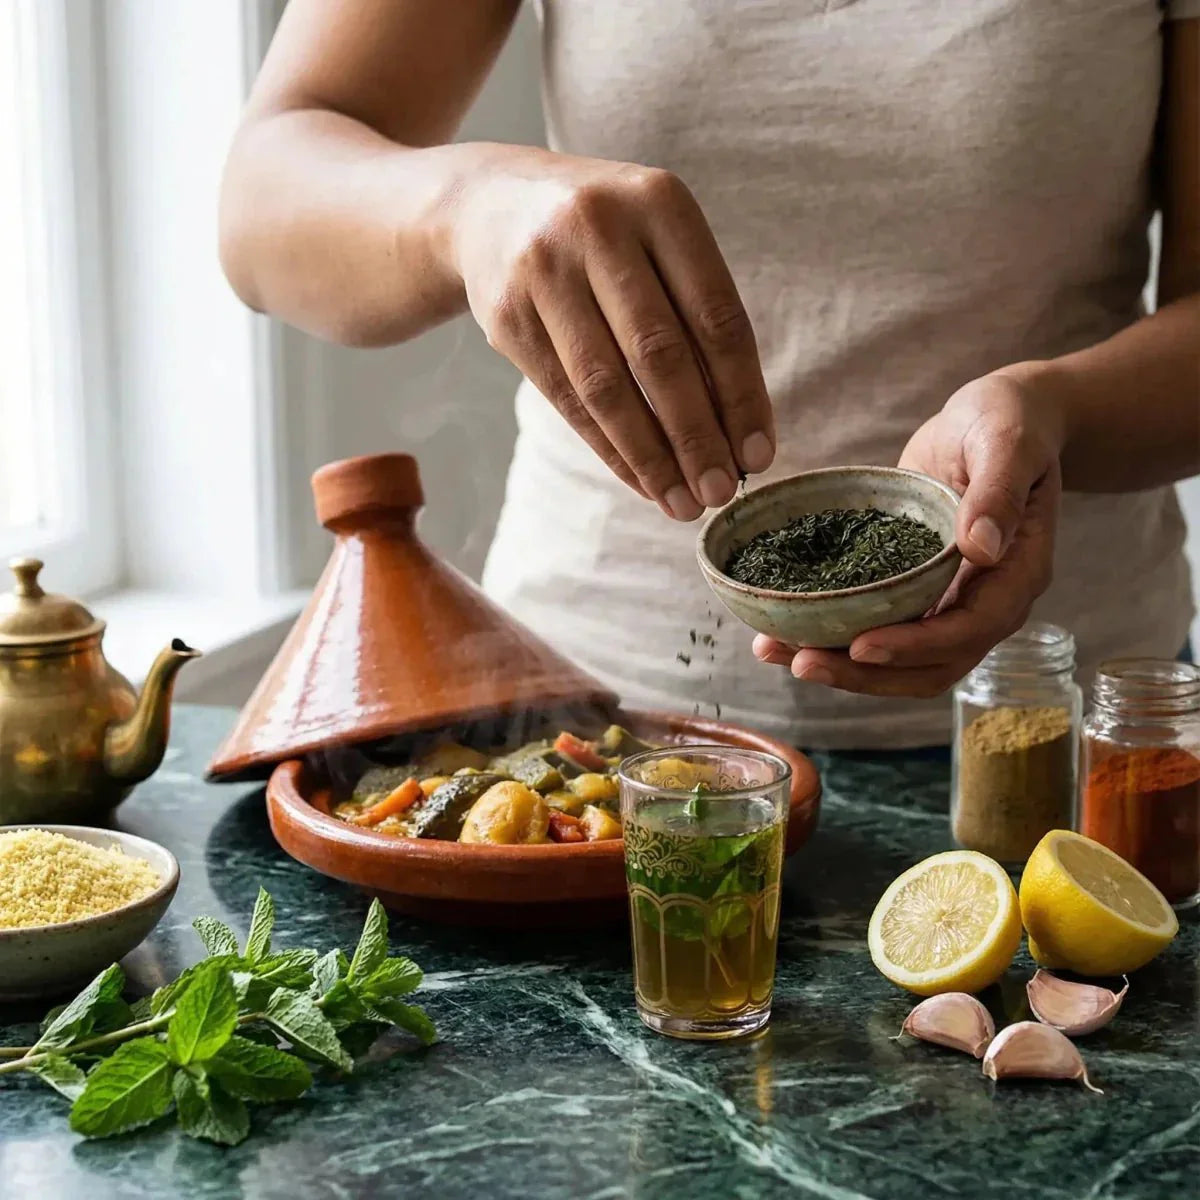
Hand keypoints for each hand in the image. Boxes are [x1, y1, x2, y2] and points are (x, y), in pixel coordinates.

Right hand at [450, 148, 774, 519]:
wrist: (491, 205)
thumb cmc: (605, 238)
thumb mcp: (658, 241)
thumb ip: (699, 314)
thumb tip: (739, 429)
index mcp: (660, 204)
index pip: (716, 316)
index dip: (741, 394)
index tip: (757, 456)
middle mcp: (599, 228)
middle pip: (659, 355)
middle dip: (696, 436)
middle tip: (719, 492)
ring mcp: (544, 271)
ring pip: (606, 386)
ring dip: (650, 456)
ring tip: (681, 503)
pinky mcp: (506, 315)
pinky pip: (566, 398)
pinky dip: (608, 448)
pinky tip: (639, 480)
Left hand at [753, 369, 1063, 696]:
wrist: (995, 419)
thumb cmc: (1008, 422)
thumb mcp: (1008, 443)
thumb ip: (997, 491)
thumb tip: (981, 547)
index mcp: (1017, 574)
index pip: (970, 629)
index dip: (916, 645)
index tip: (861, 645)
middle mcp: (986, 602)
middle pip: (930, 664)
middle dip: (865, 673)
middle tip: (802, 663)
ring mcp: (949, 603)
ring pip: (900, 661)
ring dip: (840, 666)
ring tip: (775, 651)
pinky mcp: (916, 593)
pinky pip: (878, 628)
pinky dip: (833, 637)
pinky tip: (782, 630)